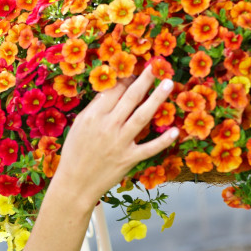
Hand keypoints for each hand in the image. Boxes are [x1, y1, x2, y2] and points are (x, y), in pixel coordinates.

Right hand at [52, 65, 177, 205]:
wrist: (75, 184)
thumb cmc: (74, 154)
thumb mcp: (78, 127)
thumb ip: (94, 109)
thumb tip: (110, 92)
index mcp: (93, 116)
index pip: (113, 90)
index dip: (126, 78)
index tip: (135, 71)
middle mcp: (108, 126)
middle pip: (130, 97)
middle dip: (145, 79)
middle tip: (157, 66)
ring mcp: (120, 143)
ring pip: (143, 116)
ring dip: (157, 98)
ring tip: (168, 84)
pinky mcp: (129, 159)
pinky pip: (150, 148)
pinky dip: (163, 140)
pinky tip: (175, 131)